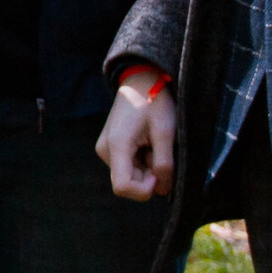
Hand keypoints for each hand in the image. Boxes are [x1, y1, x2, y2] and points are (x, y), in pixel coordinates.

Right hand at [96, 68, 176, 199]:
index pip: (122, 187)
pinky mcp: (111, 148)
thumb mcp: (165, 132)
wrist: (141, 81)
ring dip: (147, 168)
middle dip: (149, 176)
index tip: (160, 172)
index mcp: (117, 145)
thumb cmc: (154, 103)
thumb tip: (162, 190)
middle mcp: (106, 150)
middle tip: (160, 151)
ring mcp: (106, 149)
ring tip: (154, 143)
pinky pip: (128, 167)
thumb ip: (164, 163)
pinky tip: (148, 143)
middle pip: (128, 183)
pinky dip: (143, 161)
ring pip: (130, 176)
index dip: (144, 190)